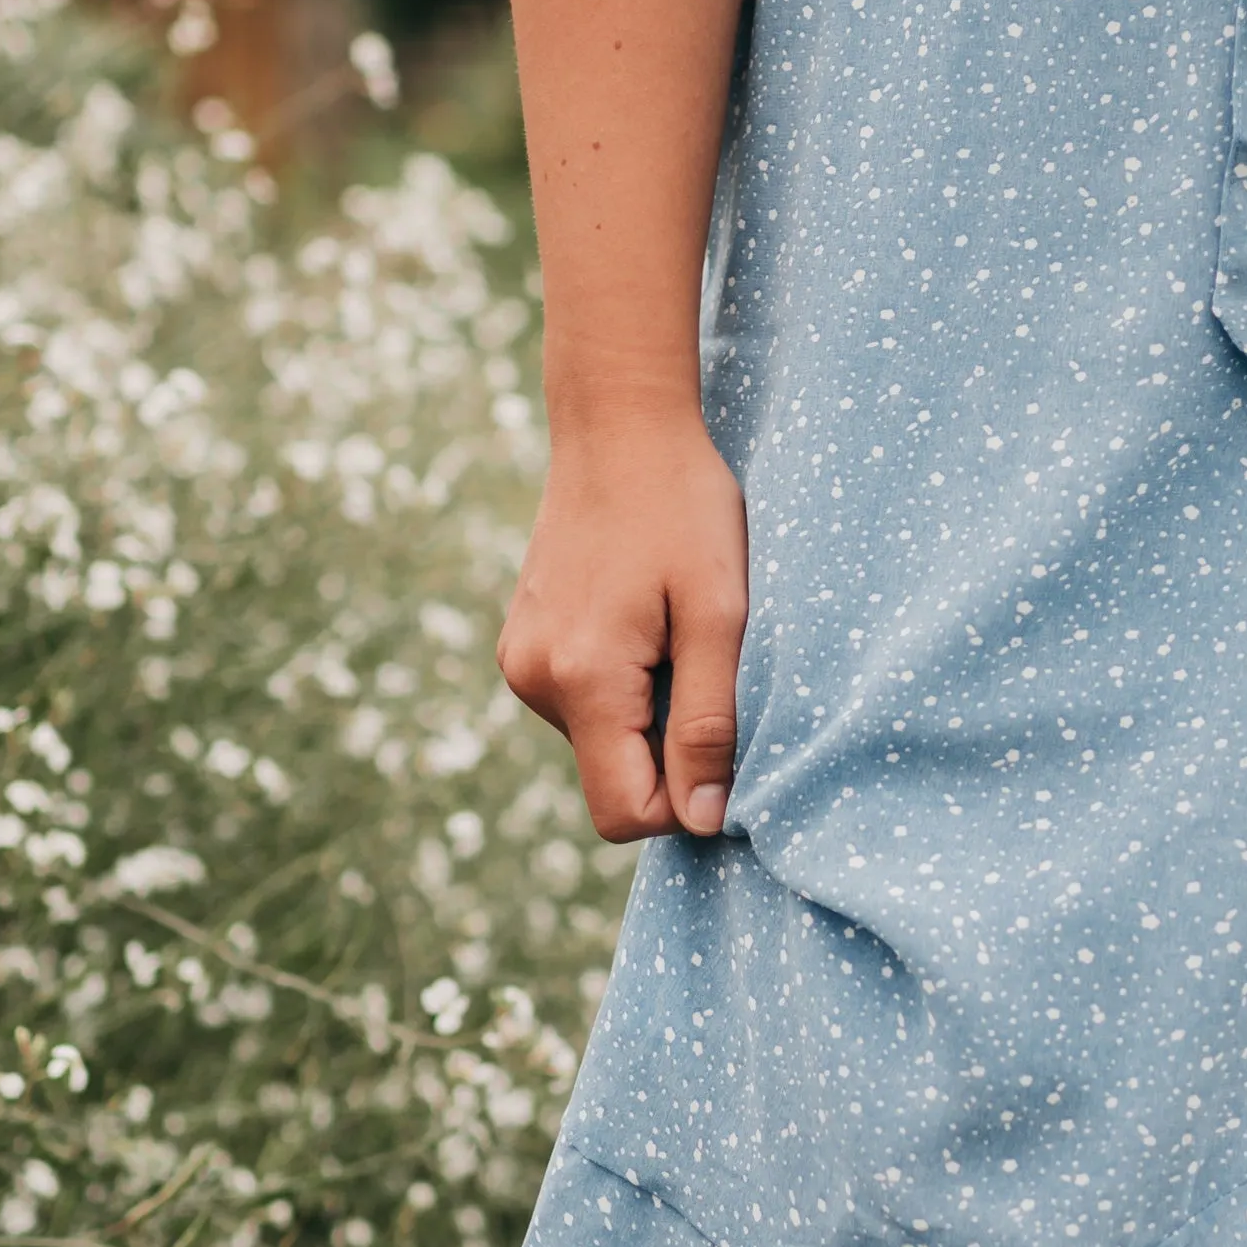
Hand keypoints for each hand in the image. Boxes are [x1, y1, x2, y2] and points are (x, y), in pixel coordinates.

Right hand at [498, 406, 748, 843]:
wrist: (619, 426)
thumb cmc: (683, 509)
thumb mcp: (719, 614)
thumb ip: (709, 723)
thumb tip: (704, 820)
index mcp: (582, 680)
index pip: (624, 813)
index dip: (685, 800)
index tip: (725, 737)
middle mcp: (535, 681)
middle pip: (613, 778)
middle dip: (669, 747)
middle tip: (704, 660)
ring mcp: (521, 661)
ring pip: (601, 740)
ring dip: (649, 710)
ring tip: (674, 628)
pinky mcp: (523, 642)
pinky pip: (583, 701)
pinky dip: (624, 683)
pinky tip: (645, 618)